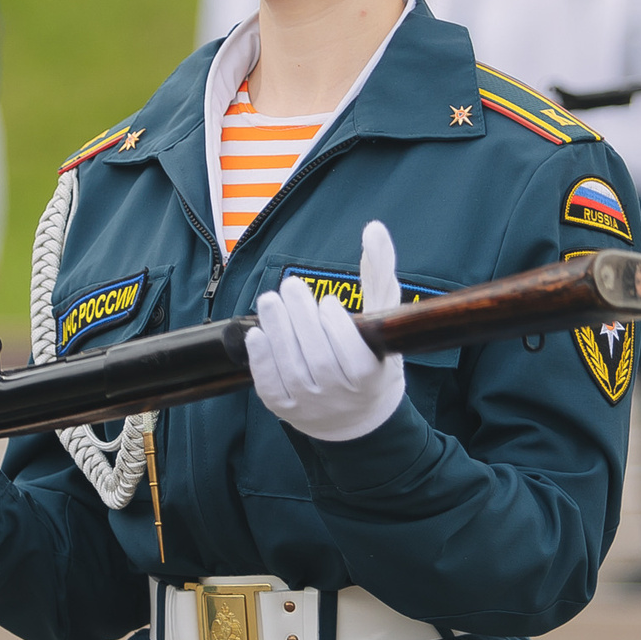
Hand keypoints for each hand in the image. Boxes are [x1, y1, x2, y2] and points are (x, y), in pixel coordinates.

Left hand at [248, 219, 407, 443]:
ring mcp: (313, 407)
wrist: (355, 410)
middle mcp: (342, 398)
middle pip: (319, 360)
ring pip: (292, 371)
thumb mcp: (383, 316)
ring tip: (269, 300)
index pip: (355, 359)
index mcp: (372, 378)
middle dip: (302, 321)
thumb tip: (374, 228)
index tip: (327, 301)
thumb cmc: (371, 352)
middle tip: (290, 286)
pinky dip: (262, 362)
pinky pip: (271, 388)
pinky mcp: (286, 411)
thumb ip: (379, 272)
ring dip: (278, 333)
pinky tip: (256, 334)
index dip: (338, 329)